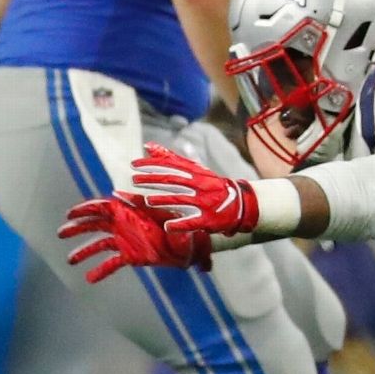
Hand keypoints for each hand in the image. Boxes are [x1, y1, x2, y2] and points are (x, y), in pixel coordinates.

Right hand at [59, 193, 213, 283]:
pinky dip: (101, 270)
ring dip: (84, 251)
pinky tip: (89, 279)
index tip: (69, 215)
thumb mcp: (167, 212)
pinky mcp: (132, 256)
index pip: (102, 207)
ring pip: (100, 244)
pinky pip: (112, 263)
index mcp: (129, 210)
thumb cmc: (180, 222)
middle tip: (61, 234)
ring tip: (71, 260)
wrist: (195, 243)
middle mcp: (124, 224)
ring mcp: (126, 240)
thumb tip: (123, 196)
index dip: (84, 210)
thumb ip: (144, 206)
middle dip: (77, 229)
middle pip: (95, 225)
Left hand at [130, 143, 259, 235]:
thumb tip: (147, 146)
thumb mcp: (193, 169)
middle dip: (152, 180)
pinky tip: (167, 226)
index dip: (151, 165)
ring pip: (182, 200)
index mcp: (195, 173)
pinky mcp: (208, 219)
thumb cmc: (210, 184)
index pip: (171, 166)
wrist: (240, 202)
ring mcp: (204, 202)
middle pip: (173, 181)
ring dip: (164, 200)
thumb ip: (170, 159)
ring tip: (148, 201)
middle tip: (134, 180)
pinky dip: (180, 224)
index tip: (133, 165)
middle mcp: (199, 185)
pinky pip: (193, 222)